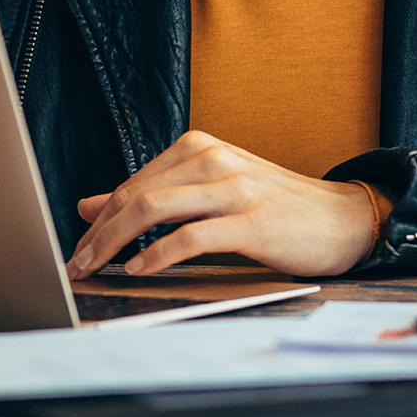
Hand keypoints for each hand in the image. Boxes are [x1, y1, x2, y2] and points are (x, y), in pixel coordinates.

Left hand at [66, 130, 375, 278]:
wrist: (341, 218)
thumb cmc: (272, 206)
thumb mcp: (208, 191)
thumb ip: (153, 195)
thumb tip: (89, 206)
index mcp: (198, 147)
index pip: (134, 183)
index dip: (100, 218)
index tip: (78, 246)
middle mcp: (212, 158)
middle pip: (138, 195)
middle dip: (100, 232)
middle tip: (76, 262)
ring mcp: (233, 187)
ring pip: (155, 209)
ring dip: (117, 242)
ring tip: (97, 267)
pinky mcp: (252, 221)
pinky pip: (192, 237)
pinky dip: (159, 254)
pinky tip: (140, 269)